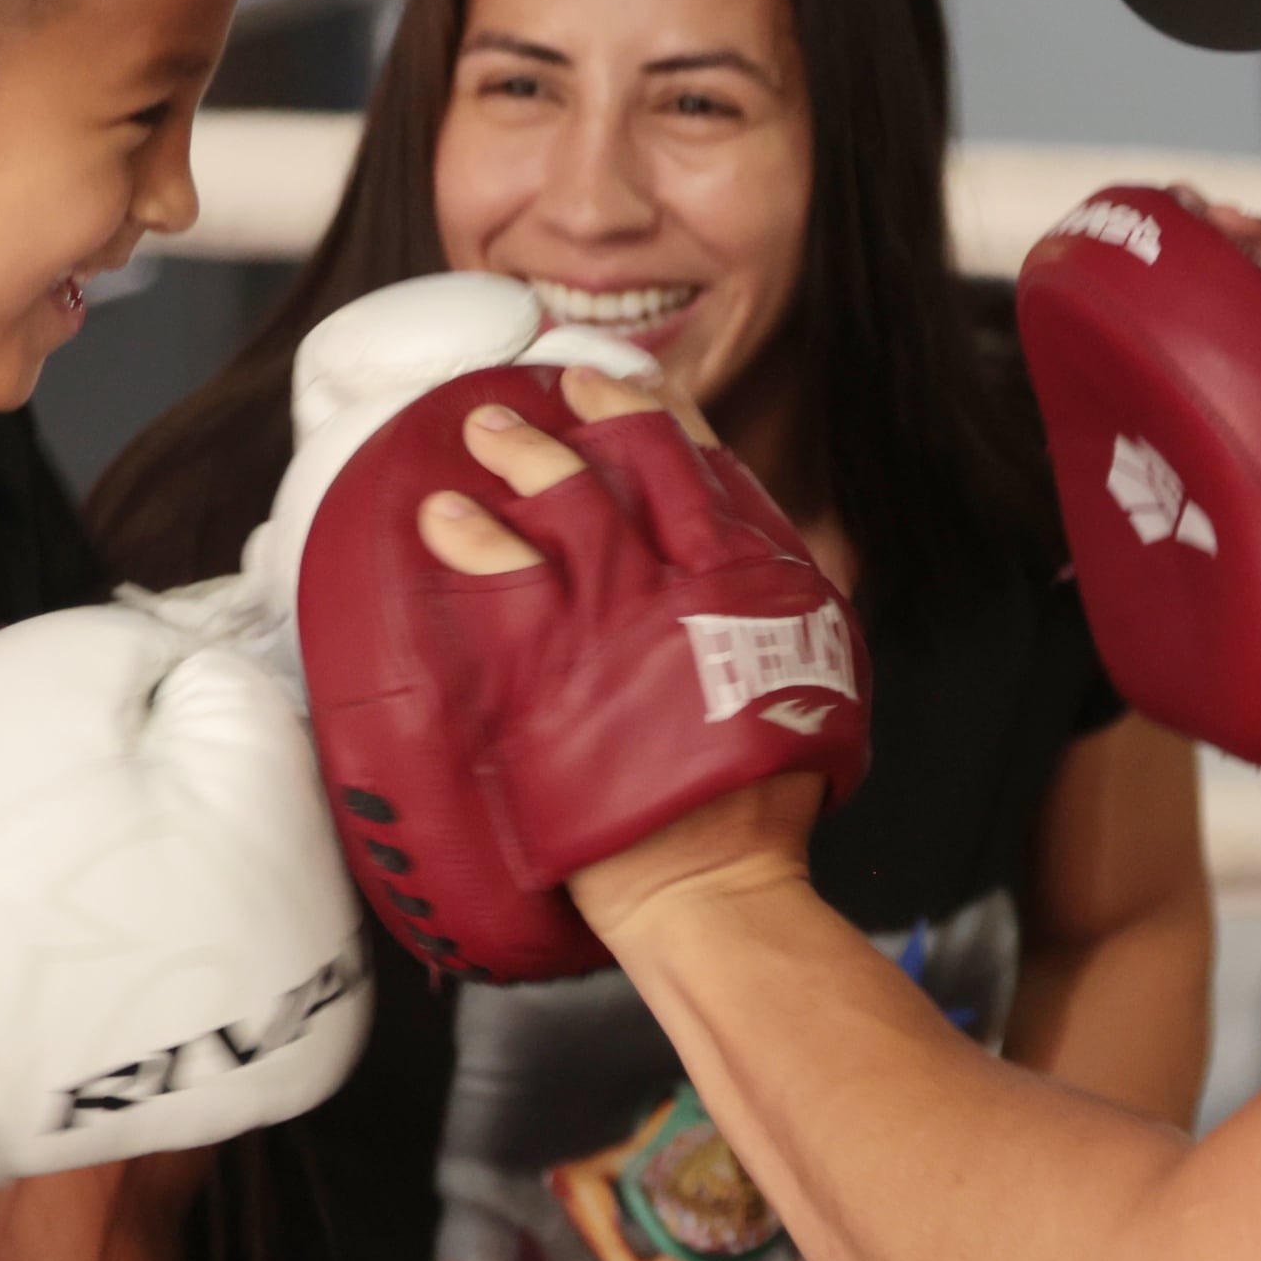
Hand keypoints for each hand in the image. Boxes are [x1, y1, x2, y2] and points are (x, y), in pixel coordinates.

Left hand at [306, 362, 865, 981]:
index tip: (630, 383)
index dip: (666, 415)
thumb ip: (782, 618)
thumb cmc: (765, 803)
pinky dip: (473, 539)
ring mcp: (622, 622)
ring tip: (487, 430)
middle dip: (597, 412)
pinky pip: (505, 581)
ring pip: (571, 502)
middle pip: (643, 464)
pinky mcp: (557, 669)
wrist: (712, 877)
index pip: (713, 469)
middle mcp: (695, 584)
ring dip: (527, 454)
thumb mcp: (815, 686)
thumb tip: (766, 578)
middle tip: (557, 386)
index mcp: (761, 583)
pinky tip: (444, 516)